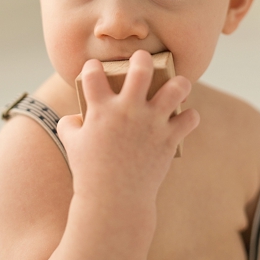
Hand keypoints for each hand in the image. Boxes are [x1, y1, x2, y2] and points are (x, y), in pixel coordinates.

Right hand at [57, 50, 199, 207]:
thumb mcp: (72, 146)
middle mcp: (128, 111)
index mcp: (101, 110)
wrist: (114, 201)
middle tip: (143, 60)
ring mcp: (151, 123)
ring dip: (179, 84)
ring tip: (176, 86)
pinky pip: (190, 119)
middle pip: (141, 69)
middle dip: (143, 58)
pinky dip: (189, 117)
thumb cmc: (90, 173)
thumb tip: (73, 117)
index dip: (93, 66)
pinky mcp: (168, 138)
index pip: (94, 73)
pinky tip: (184, 119)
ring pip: (176, 88)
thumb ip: (70, 126)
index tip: (96, 67)